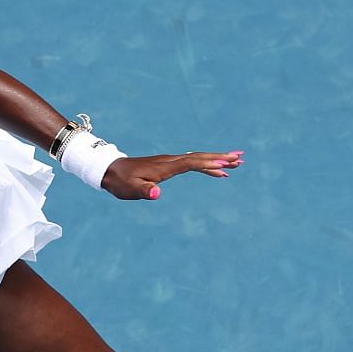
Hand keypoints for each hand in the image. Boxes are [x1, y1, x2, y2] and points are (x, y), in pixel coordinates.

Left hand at [101, 150, 242, 200]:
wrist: (111, 171)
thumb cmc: (121, 182)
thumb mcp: (131, 190)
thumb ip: (145, 192)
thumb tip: (157, 194)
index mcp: (165, 167)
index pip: (191, 163)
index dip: (208, 162)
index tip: (226, 162)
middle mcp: (170, 161)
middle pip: (199, 157)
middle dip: (220, 158)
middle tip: (240, 158)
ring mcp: (170, 162)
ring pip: (198, 159)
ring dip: (217, 160)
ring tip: (237, 163)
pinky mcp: (169, 166)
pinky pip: (192, 164)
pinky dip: (206, 166)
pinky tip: (217, 172)